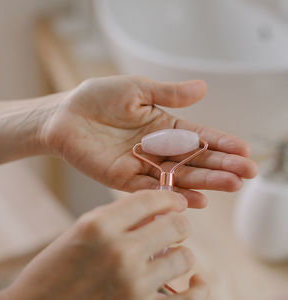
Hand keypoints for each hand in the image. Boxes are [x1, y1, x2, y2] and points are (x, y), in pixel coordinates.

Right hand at [0, 190, 208, 299]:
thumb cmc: (57, 267)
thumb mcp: (83, 230)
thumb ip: (119, 217)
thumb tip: (157, 210)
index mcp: (100, 225)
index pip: (149, 199)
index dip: (169, 196)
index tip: (176, 201)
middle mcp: (119, 252)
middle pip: (175, 225)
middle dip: (179, 222)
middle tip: (176, 225)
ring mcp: (132, 285)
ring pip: (185, 258)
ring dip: (181, 253)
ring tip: (171, 254)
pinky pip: (192, 299)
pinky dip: (199, 288)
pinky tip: (195, 281)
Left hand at [42, 75, 256, 207]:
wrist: (65, 114)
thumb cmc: (97, 98)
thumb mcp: (137, 89)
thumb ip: (168, 93)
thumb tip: (204, 88)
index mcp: (162, 126)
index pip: (198, 136)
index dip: (220, 142)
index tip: (244, 149)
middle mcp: (156, 148)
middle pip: (193, 159)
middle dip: (221, 165)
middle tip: (247, 172)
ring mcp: (141, 165)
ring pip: (177, 176)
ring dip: (204, 181)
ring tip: (231, 185)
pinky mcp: (122, 178)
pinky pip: (151, 188)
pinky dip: (172, 194)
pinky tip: (195, 199)